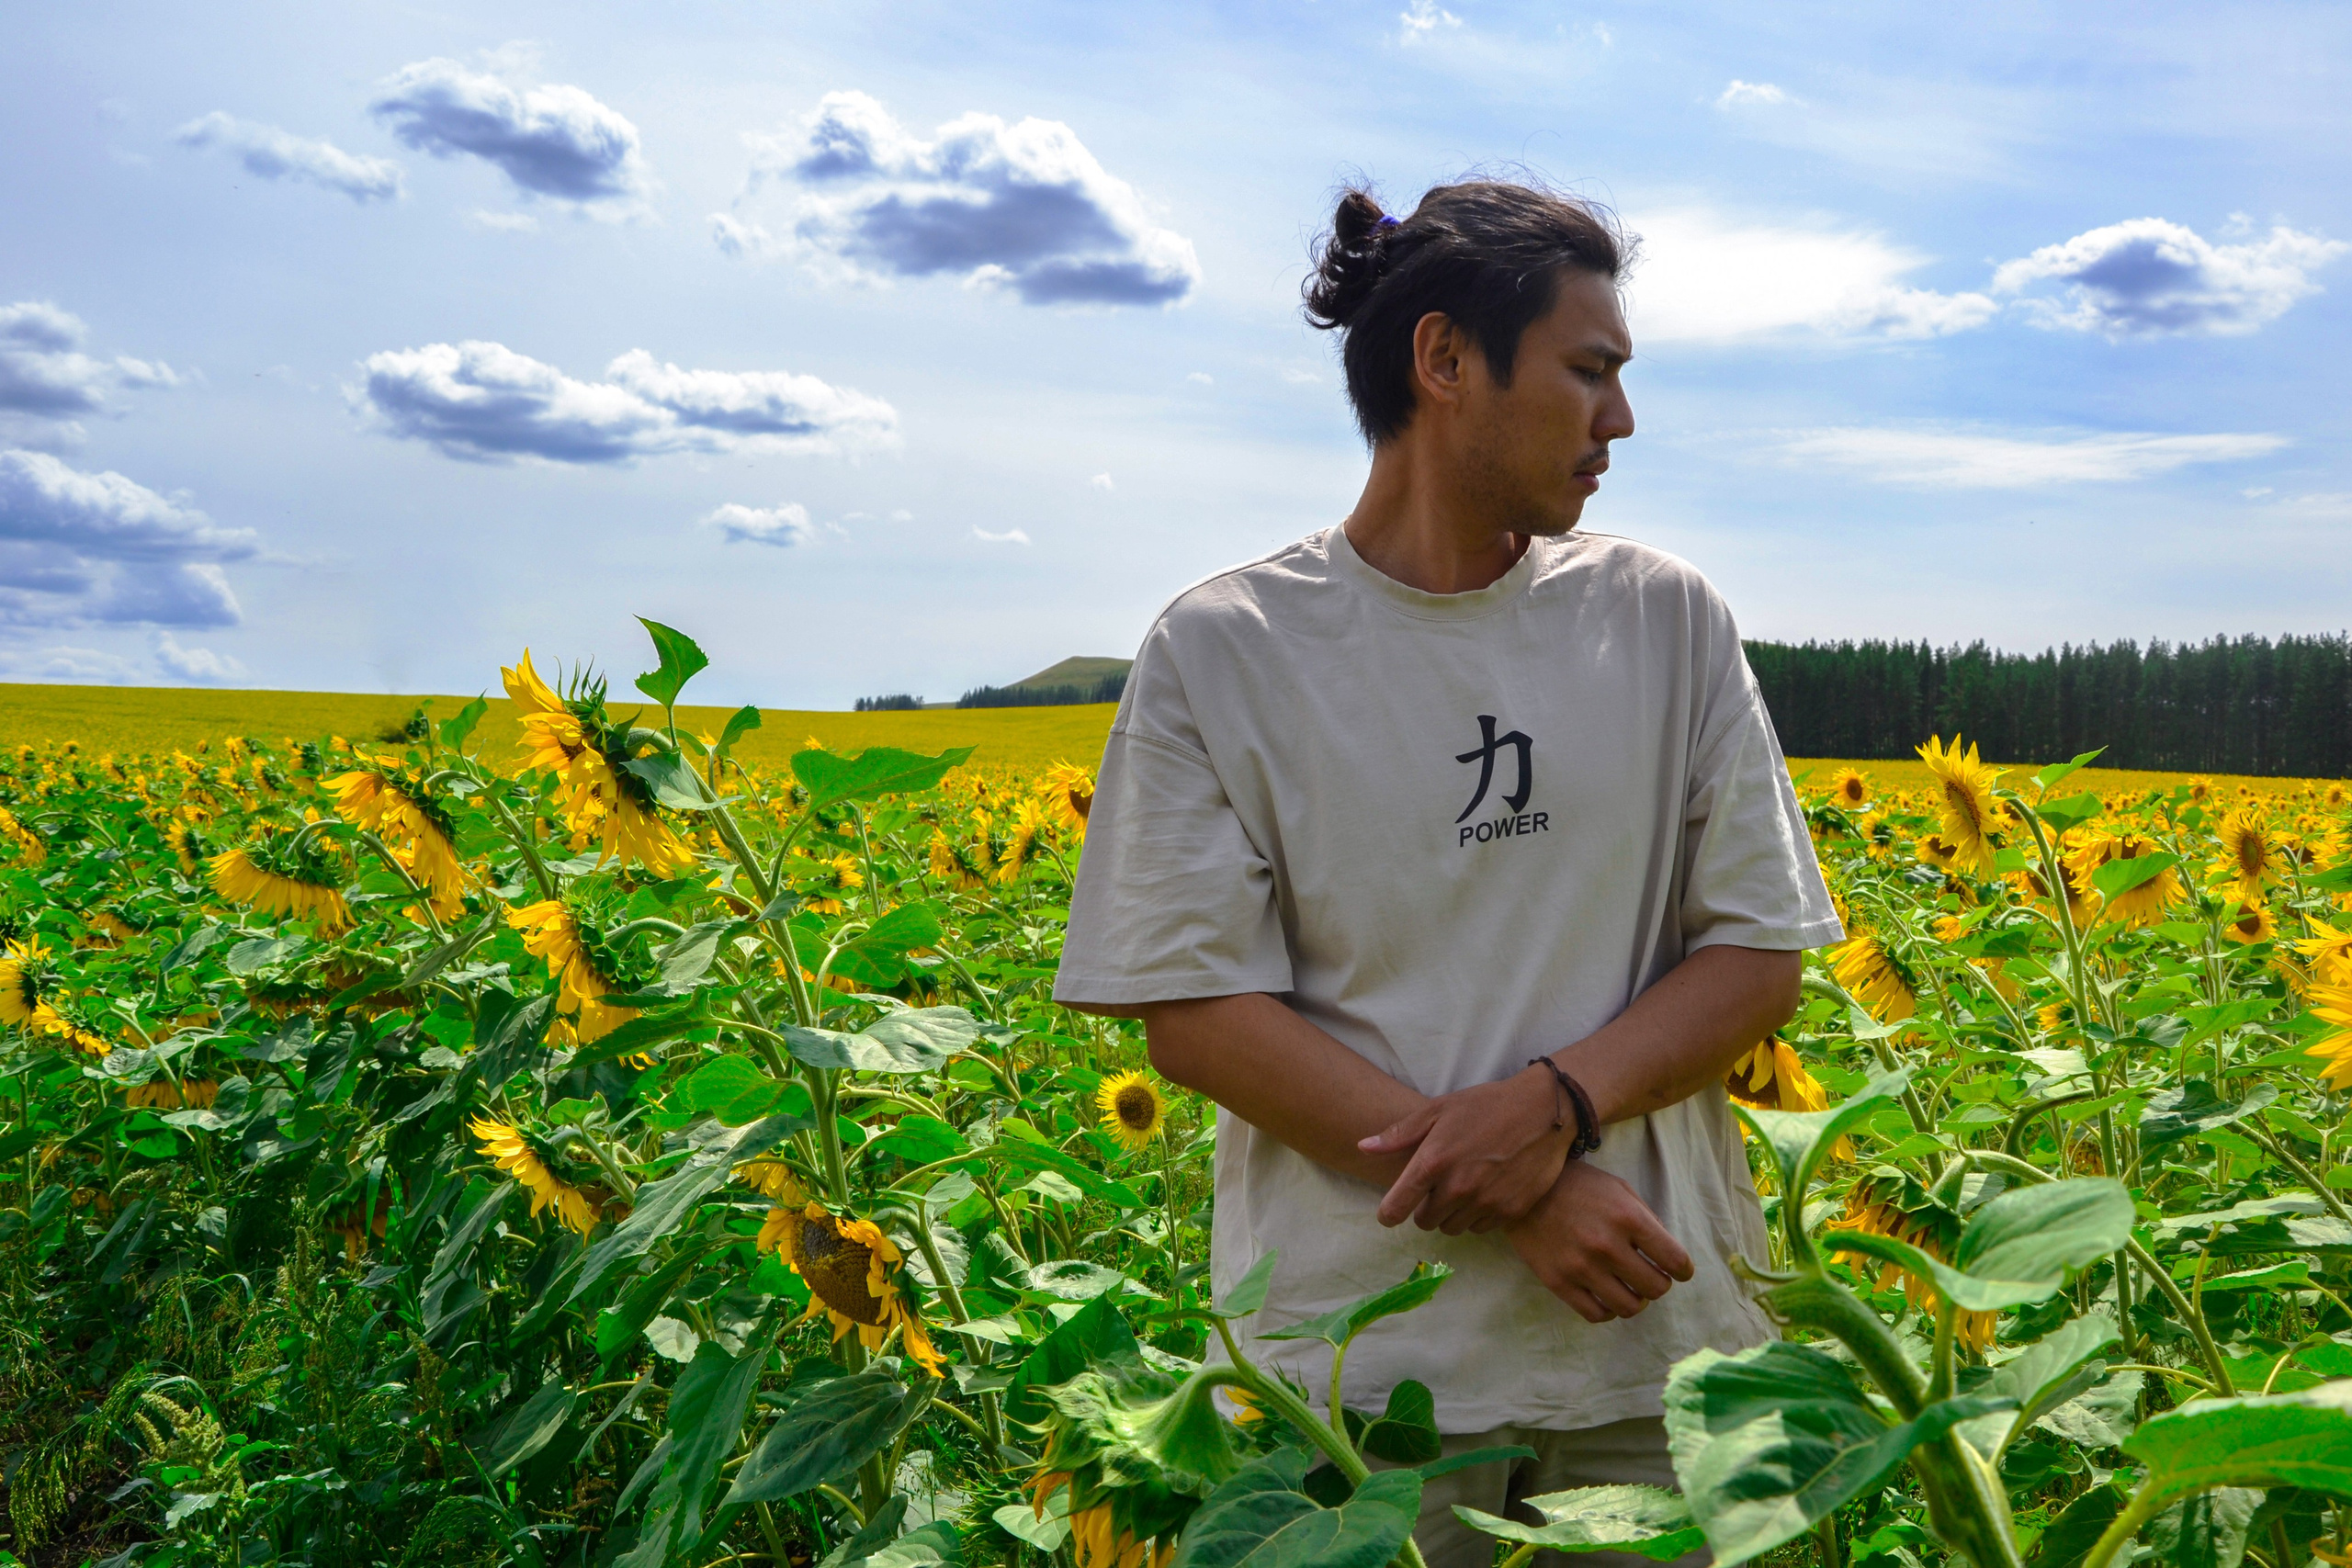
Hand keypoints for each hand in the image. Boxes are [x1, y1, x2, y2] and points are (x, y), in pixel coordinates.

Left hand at [1359, 1065, 1570, 1232]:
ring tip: (1464, 1186)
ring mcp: (1486, 1202)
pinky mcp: (1510, 1211)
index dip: (1388, 1214)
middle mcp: (1458, 1188)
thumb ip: (1399, 1134)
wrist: (1544, 1112)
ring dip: (1452, 1214)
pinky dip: (1478, 1215)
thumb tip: (1362, 1147)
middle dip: (1426, 1208)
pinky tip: (1486, 1191)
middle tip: (1438, 1186)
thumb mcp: (1438, 1109)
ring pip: (1453, 1227)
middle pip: (1425, 1222)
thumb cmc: (1486, 1105)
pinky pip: (1481, 1228)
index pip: (1396, 1207)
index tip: (1389, 1214)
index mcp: (1433, 1162)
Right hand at [1504, 1160, 1693, 1322]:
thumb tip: (1668, 1256)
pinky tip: (1606, 1296)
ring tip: (1629, 1288)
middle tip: (1650, 1275)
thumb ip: (1647, 1220)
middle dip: (1659, 1283)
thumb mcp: (1619, 1189)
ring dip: (1636, 1300)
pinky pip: (1597, 1314)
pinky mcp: (1559, 1282)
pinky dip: (1609, 1310)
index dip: (1683, 1270)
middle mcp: (1606, 1245)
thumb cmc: (1579, 1186)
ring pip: (1629, 1307)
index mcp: (1627, 1218)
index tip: (1679, 1271)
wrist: (1525, 1191)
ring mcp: (1581, 1267)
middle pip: (1656, 1288)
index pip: (1675, 1260)